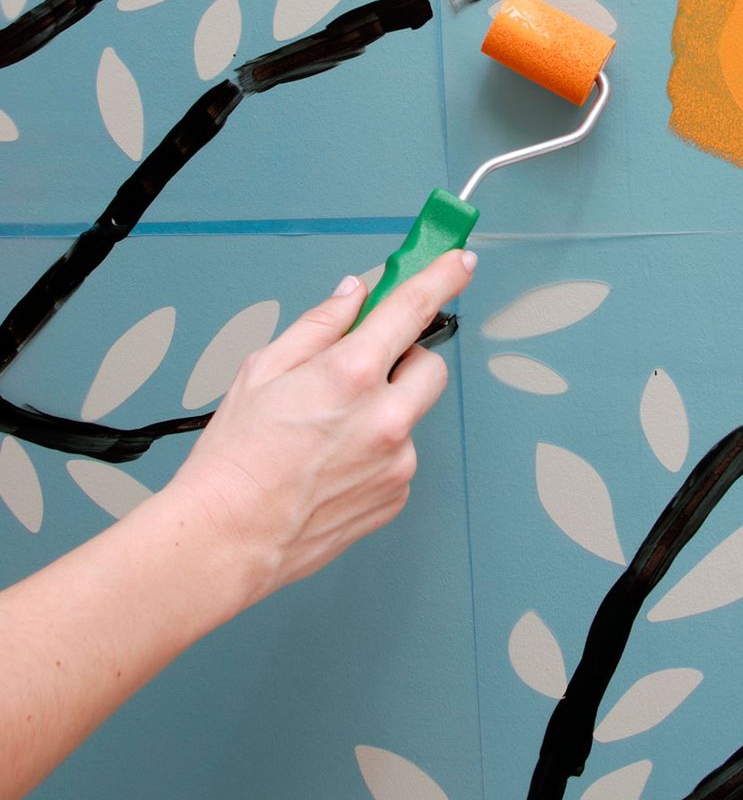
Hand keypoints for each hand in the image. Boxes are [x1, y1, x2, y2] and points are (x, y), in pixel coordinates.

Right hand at [164, 250, 474, 612]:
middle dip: (403, 360)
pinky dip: (376, 452)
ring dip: (384, 411)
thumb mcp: (263, 369)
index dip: (442, 276)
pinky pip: (399, 456)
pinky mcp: (395, 495)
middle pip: (428, 366)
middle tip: (360, 372)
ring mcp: (396, 460)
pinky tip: (331, 464)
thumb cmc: (235, 459)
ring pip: (411, 415)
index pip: (413, 307)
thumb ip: (320, 324)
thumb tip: (353, 295)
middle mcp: (385, 417)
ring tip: (326, 435)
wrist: (226, 538)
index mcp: (351, 374)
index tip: (459, 261)